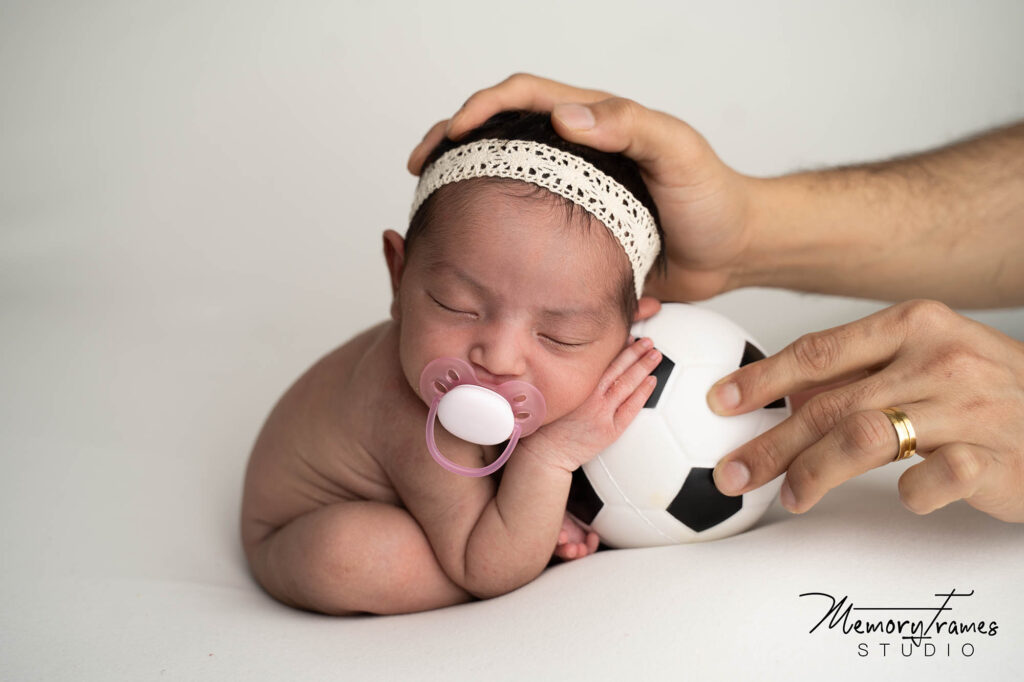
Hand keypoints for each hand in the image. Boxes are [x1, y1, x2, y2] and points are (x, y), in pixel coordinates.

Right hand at [406, 72, 753, 301]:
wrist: (730, 253)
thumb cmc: (712, 198)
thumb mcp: (677, 152)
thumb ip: (631, 126)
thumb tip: (567, 118)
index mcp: (594, 124)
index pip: (524, 97)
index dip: (483, 106)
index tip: (454, 132)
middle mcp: (576, 156)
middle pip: (500, 135)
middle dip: (452, 142)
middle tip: (420, 165)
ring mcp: (571, 197)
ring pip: (505, 180)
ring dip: (463, 184)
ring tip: (428, 203)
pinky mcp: (573, 237)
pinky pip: (523, 229)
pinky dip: (490, 230)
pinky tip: (469, 249)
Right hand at [525, 337, 661, 473]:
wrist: (545, 452)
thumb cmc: (547, 424)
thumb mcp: (555, 393)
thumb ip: (572, 378)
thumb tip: (585, 363)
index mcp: (577, 385)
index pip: (602, 360)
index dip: (618, 347)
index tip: (628, 336)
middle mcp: (590, 396)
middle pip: (618, 368)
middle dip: (635, 352)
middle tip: (648, 342)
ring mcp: (602, 413)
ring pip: (627, 385)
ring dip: (643, 368)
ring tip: (655, 356)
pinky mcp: (610, 430)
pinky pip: (631, 408)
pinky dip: (642, 393)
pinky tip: (651, 382)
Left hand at [706, 299, 1023, 522]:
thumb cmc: (990, 392)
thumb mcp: (927, 360)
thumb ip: (861, 371)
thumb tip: (785, 396)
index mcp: (914, 324)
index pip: (819, 351)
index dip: (762, 379)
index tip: (721, 403)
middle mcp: (938, 357)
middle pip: (830, 402)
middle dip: (771, 441)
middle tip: (733, 471)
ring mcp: (970, 405)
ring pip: (865, 436)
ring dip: (814, 472)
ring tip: (789, 496)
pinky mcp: (995, 456)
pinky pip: (932, 477)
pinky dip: (907, 492)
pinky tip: (899, 499)